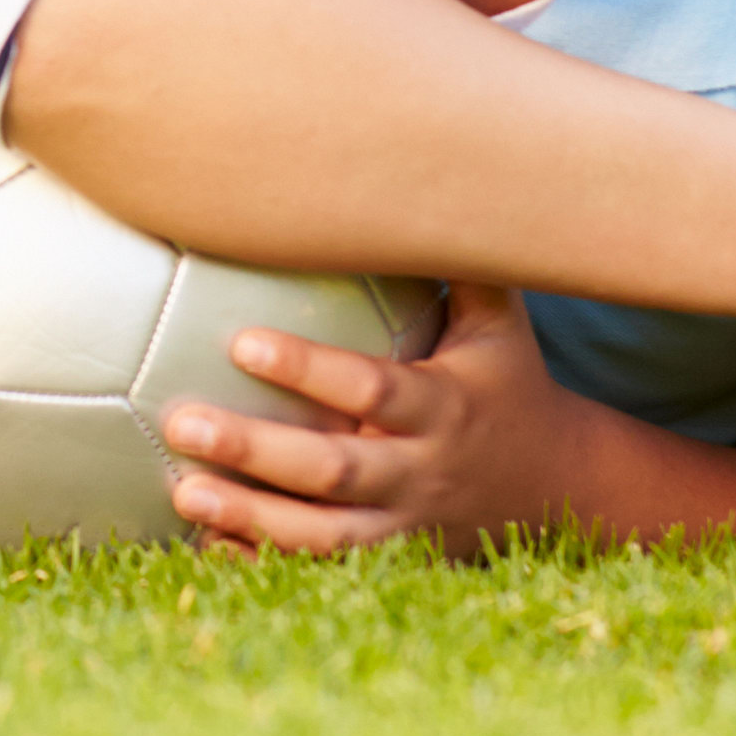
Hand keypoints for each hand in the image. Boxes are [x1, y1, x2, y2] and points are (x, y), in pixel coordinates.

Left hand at [159, 280, 580, 555]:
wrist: (556, 486)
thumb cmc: (506, 381)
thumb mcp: (498, 322)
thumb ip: (462, 258)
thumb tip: (419, 165)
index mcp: (444, 407)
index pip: (372, 387)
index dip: (308, 368)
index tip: (241, 342)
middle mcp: (421, 472)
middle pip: (334, 470)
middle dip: (256, 451)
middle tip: (181, 421)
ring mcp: (404, 526)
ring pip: (322, 536)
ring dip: (249, 517)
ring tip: (180, 491)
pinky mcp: (390, 562)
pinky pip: (320, 570)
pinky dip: (264, 562)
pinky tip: (202, 542)